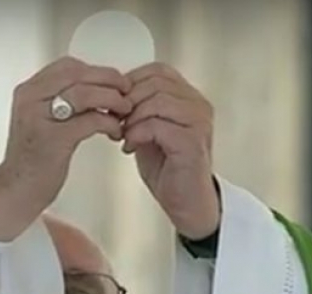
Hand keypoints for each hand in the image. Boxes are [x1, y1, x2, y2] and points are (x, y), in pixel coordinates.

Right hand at [0, 57, 132, 241]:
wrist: (15, 192)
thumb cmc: (32, 161)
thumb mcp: (41, 122)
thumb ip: (59, 102)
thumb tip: (96, 88)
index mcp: (28, 91)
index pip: (68, 66)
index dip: (96, 71)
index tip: (114, 82)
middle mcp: (30, 99)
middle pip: (78, 74)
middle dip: (109, 81)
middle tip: (127, 92)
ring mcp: (39, 118)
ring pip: (85, 93)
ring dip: (112, 100)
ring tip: (125, 112)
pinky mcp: (53, 139)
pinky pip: (90, 120)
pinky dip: (109, 123)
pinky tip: (114, 132)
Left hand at [121, 63, 220, 239]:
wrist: (186, 203)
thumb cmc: (167, 169)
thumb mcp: (147, 131)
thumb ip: (137, 110)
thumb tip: (112, 95)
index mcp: (188, 97)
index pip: (157, 71)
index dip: (130, 84)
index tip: (114, 106)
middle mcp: (198, 104)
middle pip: (155, 82)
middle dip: (127, 101)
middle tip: (114, 122)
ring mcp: (198, 121)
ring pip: (156, 100)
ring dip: (132, 118)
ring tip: (123, 135)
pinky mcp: (192, 141)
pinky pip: (157, 124)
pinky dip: (137, 133)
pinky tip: (129, 147)